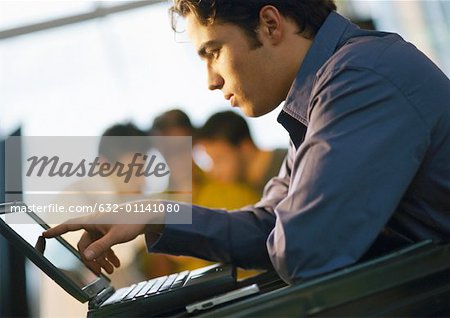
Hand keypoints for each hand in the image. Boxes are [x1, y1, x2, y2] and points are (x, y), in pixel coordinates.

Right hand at [43, 208, 162, 274]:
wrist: (147, 215)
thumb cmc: (131, 221)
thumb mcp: (116, 236)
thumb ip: (101, 247)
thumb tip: (86, 257)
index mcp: (92, 221)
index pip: (70, 225)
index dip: (56, 230)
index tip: (44, 234)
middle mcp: (95, 224)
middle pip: (84, 245)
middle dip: (91, 260)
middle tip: (100, 273)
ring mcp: (102, 228)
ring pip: (95, 247)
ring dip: (101, 260)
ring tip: (112, 270)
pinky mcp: (109, 232)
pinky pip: (103, 246)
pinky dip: (108, 255)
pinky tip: (116, 263)